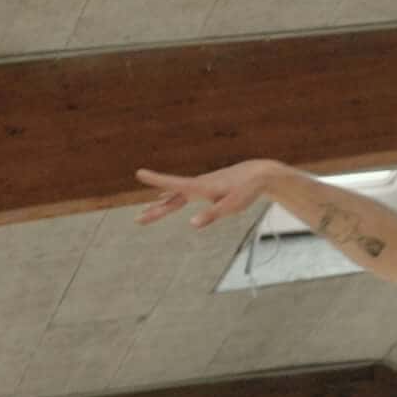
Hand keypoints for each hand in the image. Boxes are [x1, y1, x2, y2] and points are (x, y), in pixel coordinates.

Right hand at [134, 161, 284, 229]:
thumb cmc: (245, 190)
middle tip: (138, 220)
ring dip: (161, 205)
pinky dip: (171, 197)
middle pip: (172, 199)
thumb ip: (211, 215)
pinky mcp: (205, 189)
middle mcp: (197, 185)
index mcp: (200, 187)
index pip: (174, 184)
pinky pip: (183, 194)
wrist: (258, 175)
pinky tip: (165, 197)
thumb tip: (191, 224)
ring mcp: (200, 187)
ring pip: (175, 197)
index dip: (156, 179)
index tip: (139, 172)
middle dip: (155, 210)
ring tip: (145, 213)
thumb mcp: (230, 206)